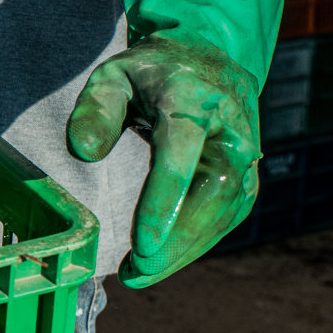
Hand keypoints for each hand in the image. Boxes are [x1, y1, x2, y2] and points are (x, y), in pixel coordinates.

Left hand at [67, 35, 260, 287]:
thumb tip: (84, 151)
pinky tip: (165, 261)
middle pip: (213, 193)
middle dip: (176, 240)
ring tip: (142, 275)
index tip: (142, 245)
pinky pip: (228, 215)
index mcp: (193, 102)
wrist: (209, 57)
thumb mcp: (113, 75)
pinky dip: (198, 243)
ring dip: (186, 250)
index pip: (181, 157)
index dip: (163, 203)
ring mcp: (245, 154)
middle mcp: (229, 130)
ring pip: (226, 212)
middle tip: (137, 271)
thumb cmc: (150, 72)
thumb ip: (96, 109)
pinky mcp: (247, 174)